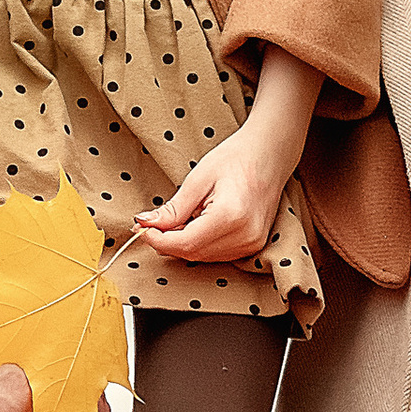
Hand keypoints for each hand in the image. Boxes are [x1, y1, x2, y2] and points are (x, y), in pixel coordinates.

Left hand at [134, 115, 299, 264]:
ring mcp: (251, 244)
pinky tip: (195, 224)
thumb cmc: (236, 158)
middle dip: (167, 242)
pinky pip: (216, 254)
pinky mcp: (253, 246)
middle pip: (192, 253)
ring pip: (203, 257)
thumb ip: (173, 208)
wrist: (270, 154)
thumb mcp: (198, 179)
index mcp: (230, 216)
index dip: (158, 240)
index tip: (141, 229)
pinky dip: (199, 244)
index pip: (184, 243)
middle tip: (150, 225)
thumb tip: (145, 224)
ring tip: (175, 220)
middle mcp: (244, 236)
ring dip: (182, 244)